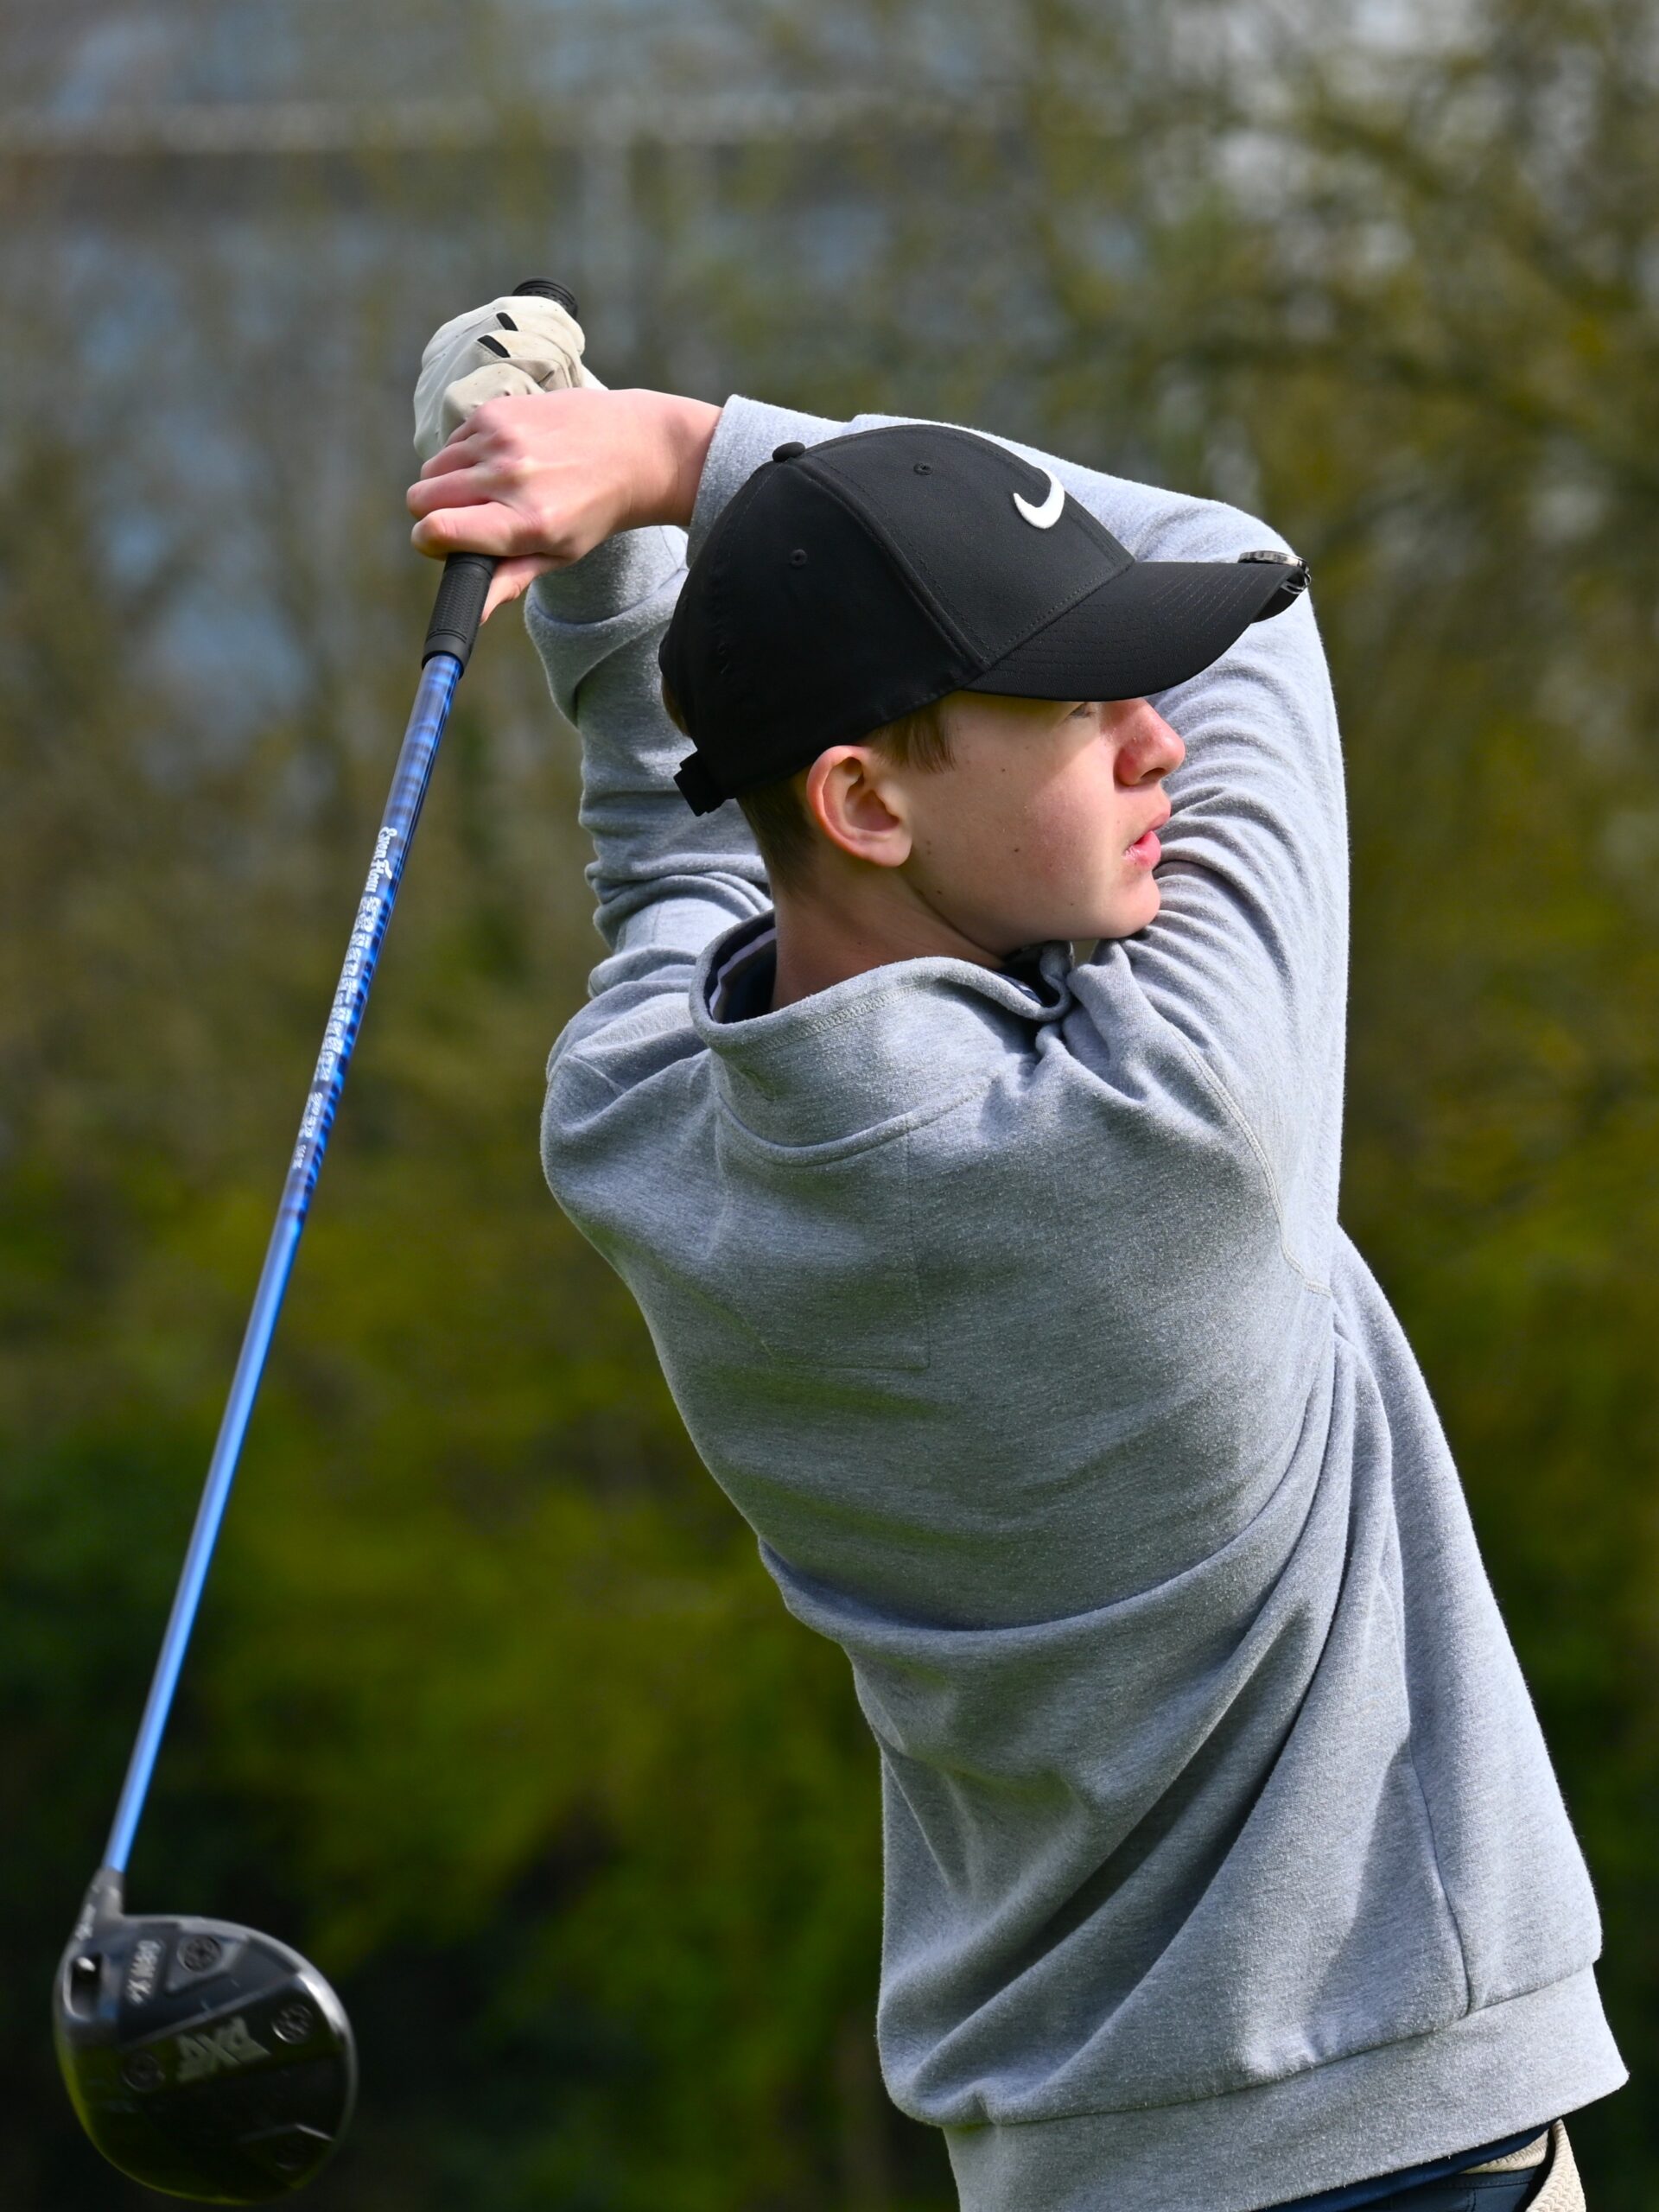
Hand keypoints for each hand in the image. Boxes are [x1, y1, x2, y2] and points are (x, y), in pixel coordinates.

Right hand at [405, 387, 721, 618]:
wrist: (635, 447)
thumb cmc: (596, 509)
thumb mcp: (561, 554)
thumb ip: (511, 578)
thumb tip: (475, 613)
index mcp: (526, 522)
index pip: (438, 529)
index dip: (428, 542)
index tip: (441, 544)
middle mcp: (509, 477)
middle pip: (421, 497)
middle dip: (433, 513)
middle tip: (466, 519)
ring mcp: (501, 438)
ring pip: (432, 467)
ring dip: (447, 483)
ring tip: (488, 490)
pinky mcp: (497, 411)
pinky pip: (451, 440)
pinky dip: (464, 455)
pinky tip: (500, 461)